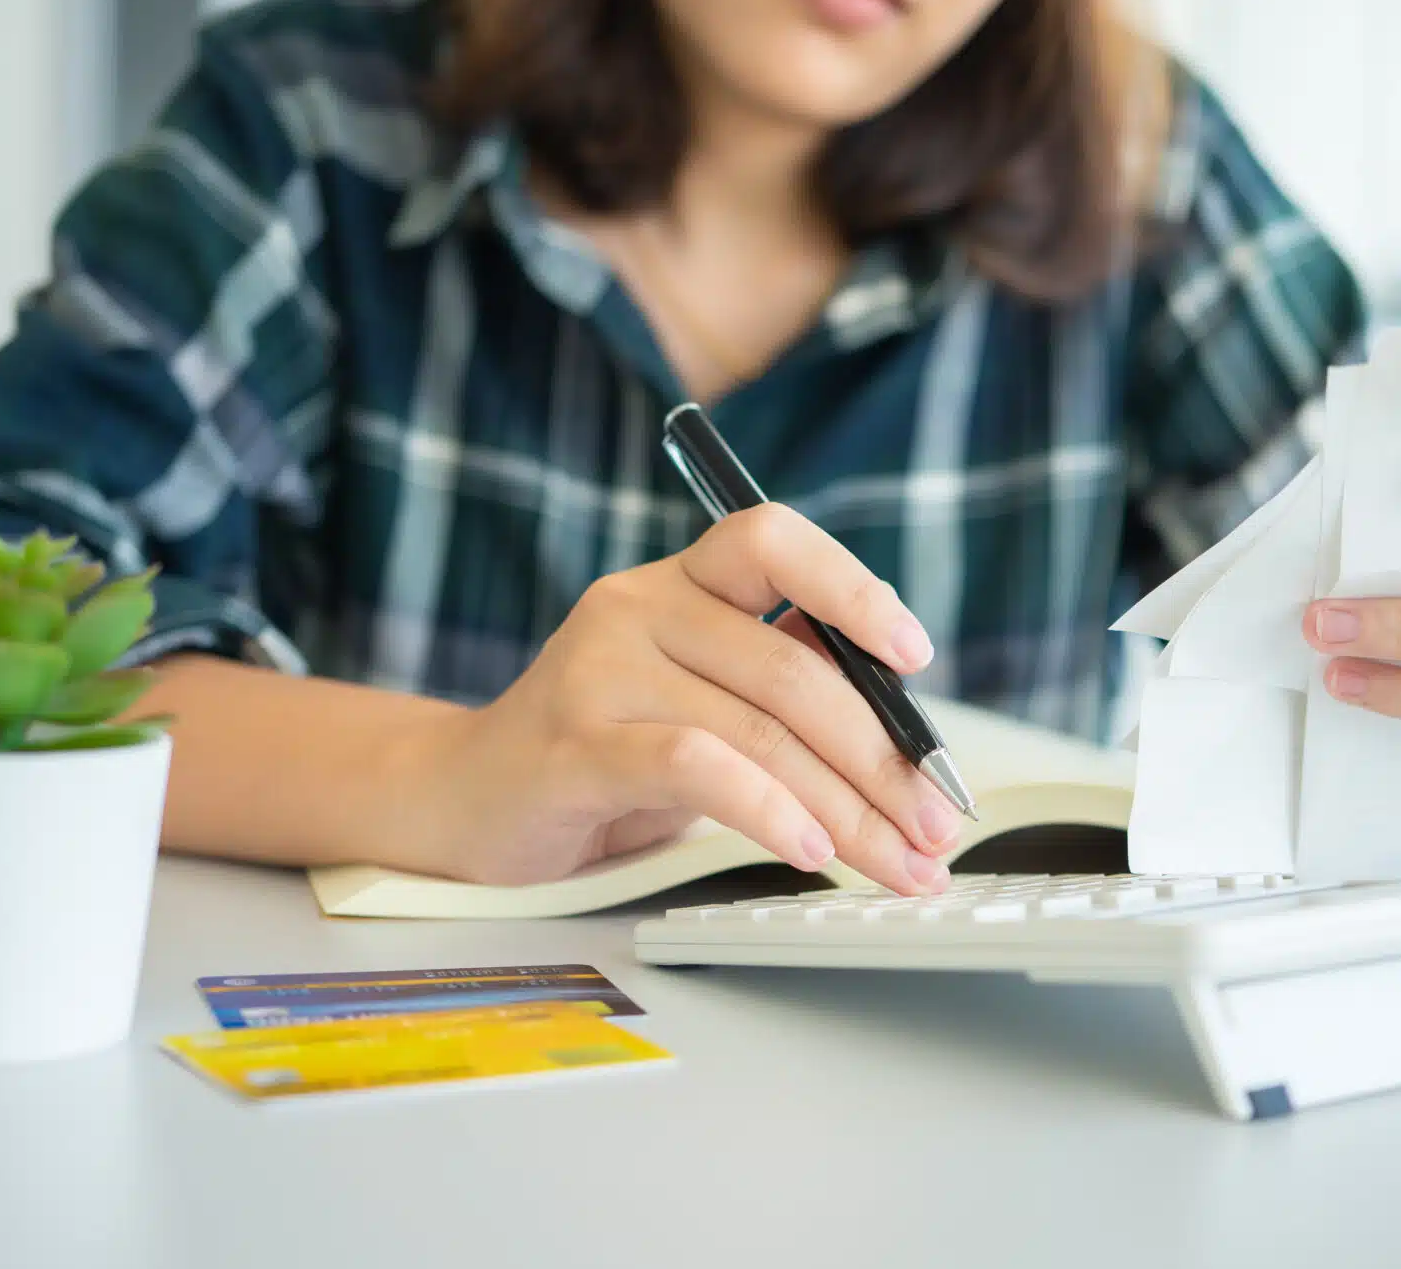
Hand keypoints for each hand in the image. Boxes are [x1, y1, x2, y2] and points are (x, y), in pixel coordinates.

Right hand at [407, 503, 960, 892]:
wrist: (464, 800)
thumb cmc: (602, 753)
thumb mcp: (698, 703)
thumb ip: (780, 692)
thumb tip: (906, 738)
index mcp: (679, 582)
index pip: (772, 540)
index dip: (853, 587)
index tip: (916, 656)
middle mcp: (637, 607)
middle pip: (793, 669)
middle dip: (885, 758)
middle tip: (937, 822)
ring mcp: (599, 672)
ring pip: (759, 727)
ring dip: (848, 806)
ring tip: (898, 860)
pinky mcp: (573, 746)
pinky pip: (696, 767)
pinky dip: (769, 811)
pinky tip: (810, 850)